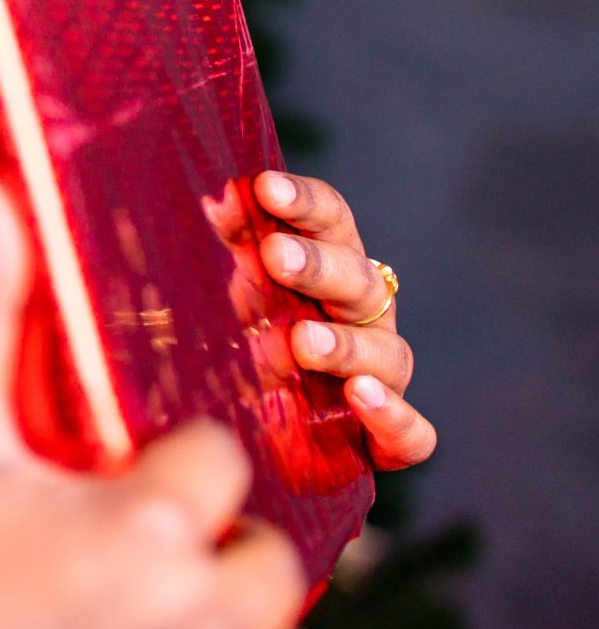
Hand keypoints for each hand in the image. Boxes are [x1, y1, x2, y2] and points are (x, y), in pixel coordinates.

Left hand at [252, 170, 435, 469]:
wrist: (248, 431)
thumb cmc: (236, 342)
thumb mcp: (223, 288)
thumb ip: (228, 244)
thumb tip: (215, 198)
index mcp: (324, 269)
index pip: (331, 222)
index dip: (304, 202)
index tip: (263, 186)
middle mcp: (359, 319)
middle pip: (358, 281)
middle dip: (317, 266)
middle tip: (274, 256)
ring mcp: (378, 380)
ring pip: (388, 354)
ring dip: (346, 345)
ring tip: (302, 341)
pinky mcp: (382, 442)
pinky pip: (412, 434)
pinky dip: (394, 416)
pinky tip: (362, 396)